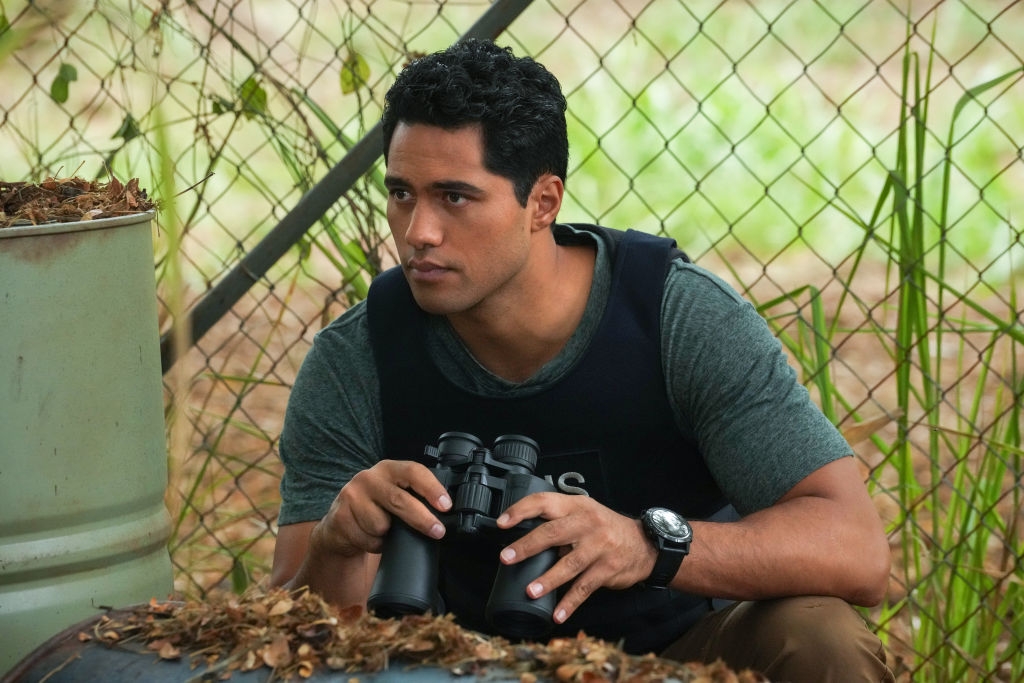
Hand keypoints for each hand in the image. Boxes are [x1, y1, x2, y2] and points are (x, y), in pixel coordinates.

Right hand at [313, 460, 451, 557]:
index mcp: (388, 469)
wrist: (340, 523)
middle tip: (438, 531)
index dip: (431, 488)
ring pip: (381, 524)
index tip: (446, 505)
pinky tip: (369, 536)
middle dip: (422, 518)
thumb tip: (443, 513)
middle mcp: (368, 478)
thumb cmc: (375, 508)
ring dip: (388, 535)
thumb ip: (413, 496)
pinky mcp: (340, 517)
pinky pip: (367, 538)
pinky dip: (375, 543)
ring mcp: (351, 496)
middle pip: (399, 499)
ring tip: (384, 531)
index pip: (413, 472)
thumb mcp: (394, 494)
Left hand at [495, 493, 657, 623]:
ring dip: (548, 580)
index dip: (521, 510)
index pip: (544, 502)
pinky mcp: (608, 569)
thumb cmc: (606, 529)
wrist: (645, 544)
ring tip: (531, 591)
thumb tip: (522, 539)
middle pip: (553, 533)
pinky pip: (584, 588)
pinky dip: (570, 603)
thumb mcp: (584, 514)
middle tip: (506, 558)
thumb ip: (559, 521)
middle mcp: (587, 523)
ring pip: (569, 564)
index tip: (502, 523)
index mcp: (576, 507)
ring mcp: (599, 547)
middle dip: (527, 546)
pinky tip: (557, 614)